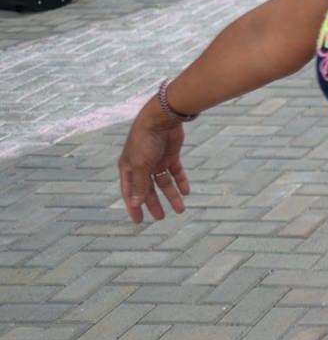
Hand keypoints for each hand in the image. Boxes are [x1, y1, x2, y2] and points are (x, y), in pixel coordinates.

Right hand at [117, 105, 189, 224]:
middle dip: (154, 203)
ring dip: (171, 195)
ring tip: (180, 209)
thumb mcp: (141, 166)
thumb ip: (140, 185)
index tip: (138, 221)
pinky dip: (181, 181)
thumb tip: (136, 204)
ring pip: (164, 182)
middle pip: (148, 189)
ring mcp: (156, 160)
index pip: (130, 192)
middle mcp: (141, 165)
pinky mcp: (170, 155)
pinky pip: (175, 172)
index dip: (134, 206)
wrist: (161, 118)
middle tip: (160, 218)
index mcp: (128, 168)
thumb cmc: (145, 141)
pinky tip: (186, 192)